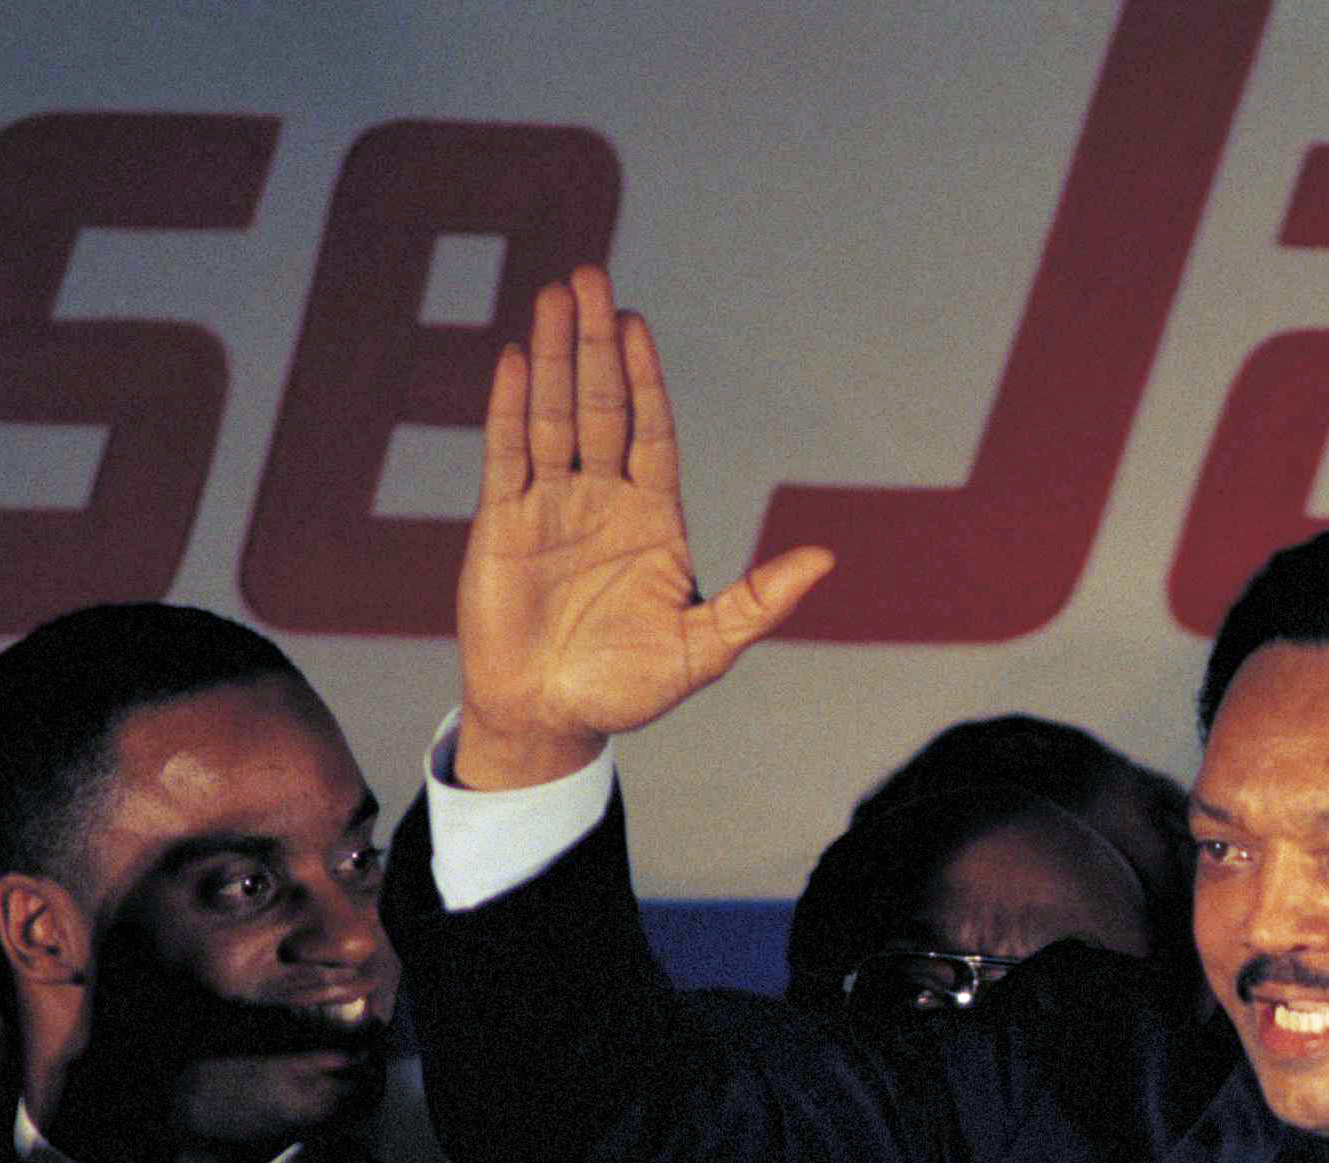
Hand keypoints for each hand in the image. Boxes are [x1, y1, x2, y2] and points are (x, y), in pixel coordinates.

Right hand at [452, 265, 834, 788]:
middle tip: (591, 277)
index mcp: (652, 518)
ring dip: (555, 356)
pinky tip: (517, 358)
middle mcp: (602, 499)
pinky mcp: (503, 522)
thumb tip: (825, 558)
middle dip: (597, 344)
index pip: (651, 431)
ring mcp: (550, 505)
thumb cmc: (626, 689)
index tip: (638, 324)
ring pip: (552, 415)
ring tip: (555, 295)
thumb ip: (760, 602)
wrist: (549, 718)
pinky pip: (506, 452)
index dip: (645, 378)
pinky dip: (510, 406)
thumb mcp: (706, 650)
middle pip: (600, 406)